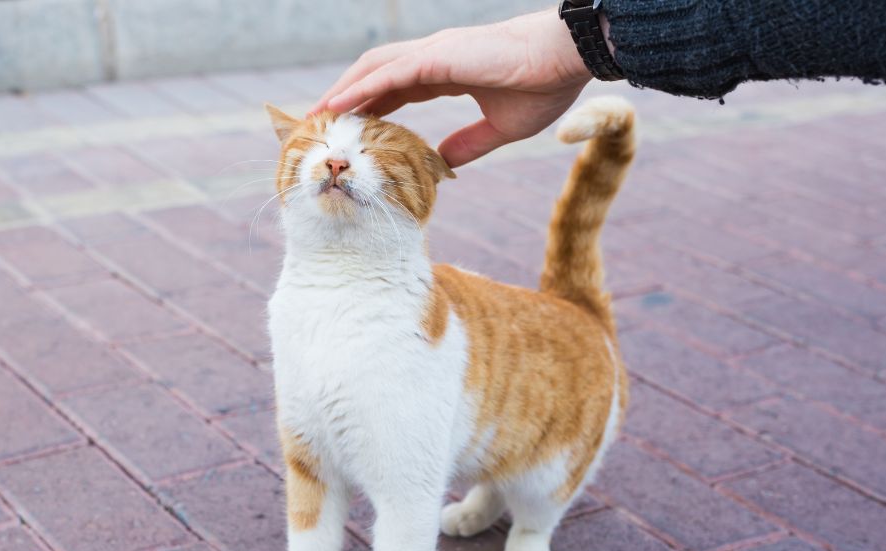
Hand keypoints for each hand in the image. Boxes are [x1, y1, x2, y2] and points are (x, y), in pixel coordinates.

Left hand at [311, 9, 592, 167]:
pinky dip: (362, 89)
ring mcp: (434, 53)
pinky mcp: (439, 57)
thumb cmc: (544, 86)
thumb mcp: (500, 126)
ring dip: (344, 91)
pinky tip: (340, 105)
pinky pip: (389, 74)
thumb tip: (444, 162)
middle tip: (319, 124)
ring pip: (374, 70)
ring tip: (318, 115)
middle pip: (375, 76)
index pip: (394, 88)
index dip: (369, 106)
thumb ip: (469, 143)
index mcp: (446, 72)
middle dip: (346, 98)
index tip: (348, 129)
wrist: (567, 59)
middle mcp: (433, 58)